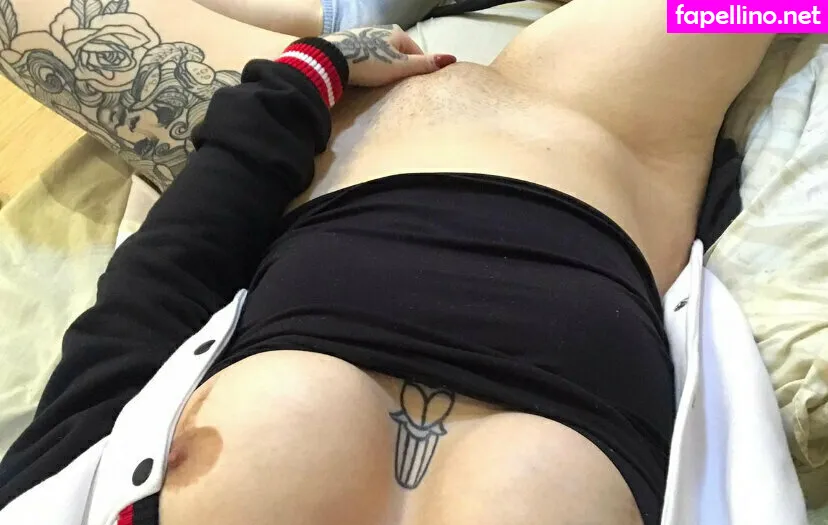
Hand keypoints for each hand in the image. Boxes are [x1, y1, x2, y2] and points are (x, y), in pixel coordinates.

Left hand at [323, 25, 456, 86]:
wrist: (333, 58)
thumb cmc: (371, 63)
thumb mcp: (400, 67)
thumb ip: (424, 64)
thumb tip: (452, 58)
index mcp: (398, 33)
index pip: (416, 51)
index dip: (418, 67)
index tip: (413, 83)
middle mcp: (383, 29)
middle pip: (399, 51)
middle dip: (400, 66)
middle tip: (397, 84)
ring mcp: (366, 34)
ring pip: (383, 52)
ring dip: (384, 65)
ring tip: (380, 81)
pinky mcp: (351, 42)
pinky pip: (367, 54)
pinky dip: (370, 63)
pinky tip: (365, 73)